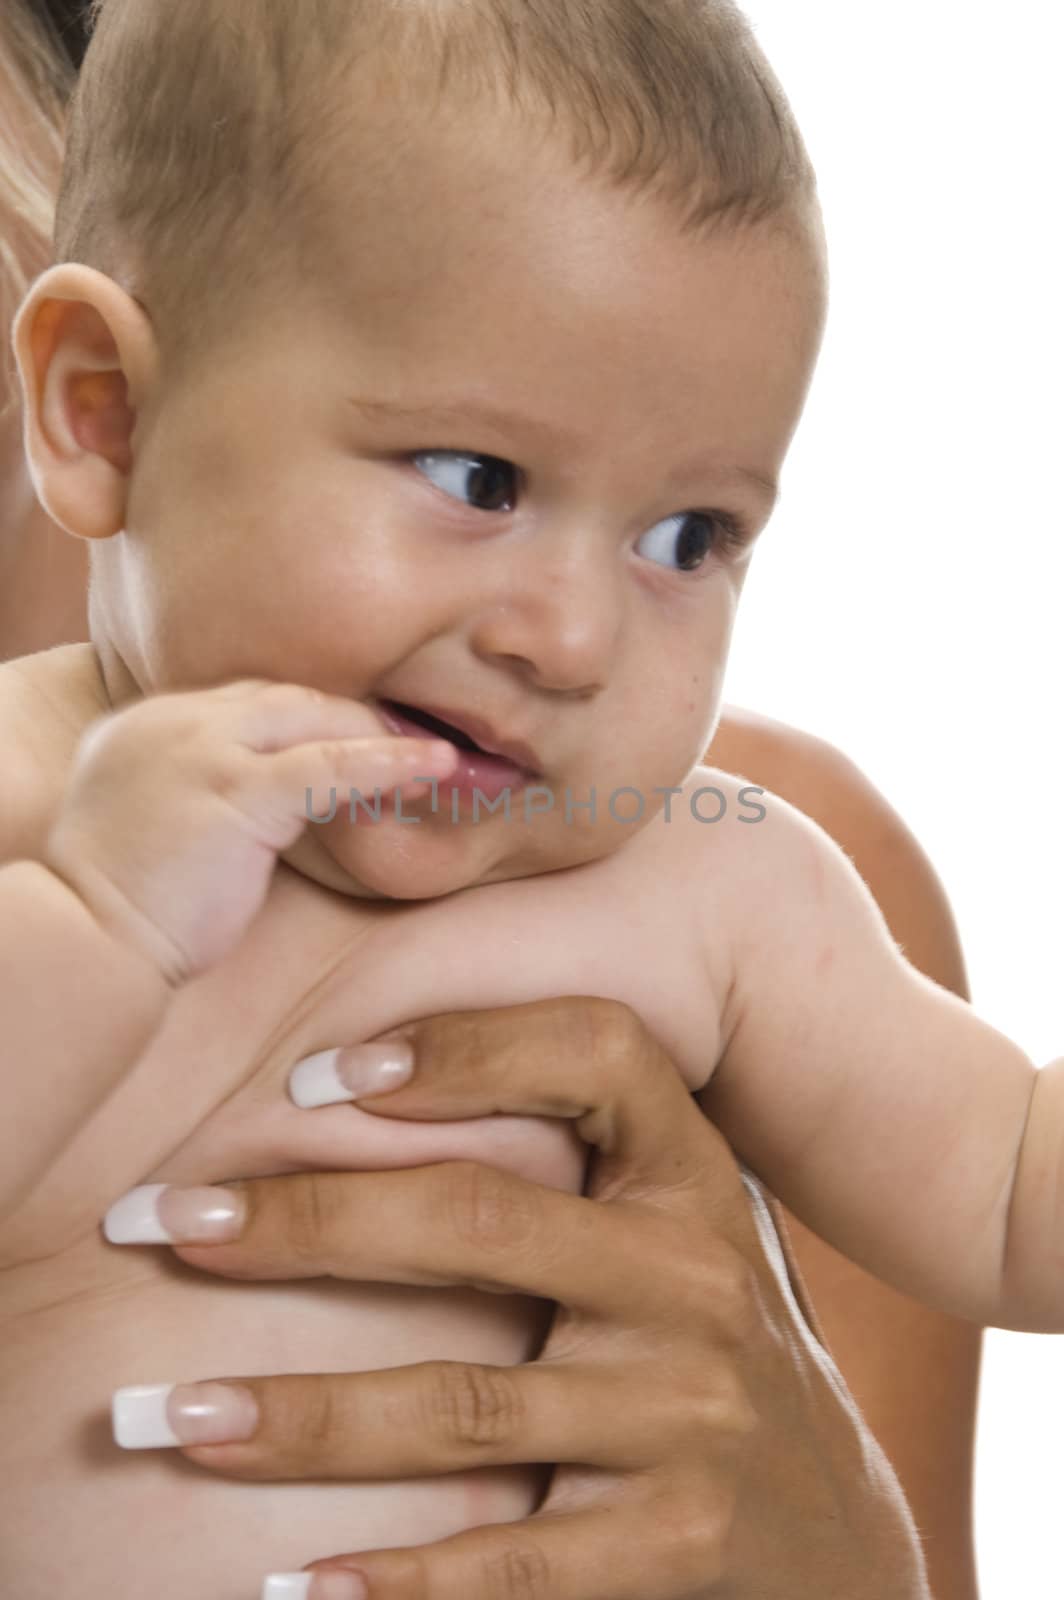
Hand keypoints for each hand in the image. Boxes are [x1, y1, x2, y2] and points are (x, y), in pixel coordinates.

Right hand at [44, 679, 456, 984]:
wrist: (86, 945)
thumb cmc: (124, 911)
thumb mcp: (157, 829)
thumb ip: (199, 797)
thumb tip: (264, 811)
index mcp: (148, 726)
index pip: (248, 703)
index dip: (311, 720)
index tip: (357, 739)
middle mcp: (171, 722)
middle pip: (284, 699)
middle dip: (352, 719)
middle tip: (410, 745)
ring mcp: (200, 749)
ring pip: (313, 719)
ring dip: (379, 736)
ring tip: (435, 758)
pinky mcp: (234, 790)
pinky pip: (328, 766)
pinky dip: (388, 764)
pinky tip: (434, 768)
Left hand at [109, 998, 929, 1598]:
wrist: (836, 1539)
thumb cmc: (703, 1350)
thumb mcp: (671, 1233)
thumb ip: (573, 1167)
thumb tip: (354, 1091)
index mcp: (694, 1178)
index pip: (598, 1054)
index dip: (465, 1042)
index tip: (318, 1074)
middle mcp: (701, 1279)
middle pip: (482, 1219)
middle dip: (306, 1217)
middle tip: (163, 1222)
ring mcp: (694, 1418)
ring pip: (463, 1403)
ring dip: (298, 1414)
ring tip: (166, 1416)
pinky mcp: (677, 1548)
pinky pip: (507, 1562)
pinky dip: (392, 1583)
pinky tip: (291, 1588)